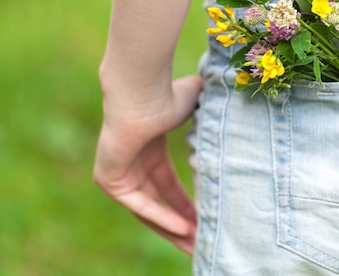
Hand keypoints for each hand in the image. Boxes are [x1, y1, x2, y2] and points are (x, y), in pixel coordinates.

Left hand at [93, 75, 202, 254]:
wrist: (144, 95)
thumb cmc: (167, 95)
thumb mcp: (194, 105)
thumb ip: (207, 107)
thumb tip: (230, 93)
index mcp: (148, 150)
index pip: (166, 185)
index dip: (185, 204)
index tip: (204, 220)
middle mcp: (132, 165)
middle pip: (157, 204)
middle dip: (180, 225)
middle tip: (200, 243)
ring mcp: (118, 174)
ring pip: (148, 210)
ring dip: (173, 228)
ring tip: (196, 244)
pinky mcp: (109, 181)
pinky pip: (139, 206)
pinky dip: (162, 217)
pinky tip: (184, 229)